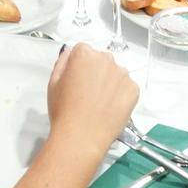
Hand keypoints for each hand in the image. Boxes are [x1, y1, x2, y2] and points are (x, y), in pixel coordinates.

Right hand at [45, 43, 138, 158]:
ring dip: (109, 83)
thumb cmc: (65, 112)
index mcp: (84, 54)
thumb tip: (70, 53)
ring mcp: (122, 74)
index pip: (83, 50)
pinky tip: (109, 108)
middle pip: (101, 60)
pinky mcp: (133, 89)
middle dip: (95, 72)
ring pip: (115, 74)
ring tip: (98, 103)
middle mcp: (106, 60)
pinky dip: (120, 95)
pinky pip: (127, 87)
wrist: (81, 137)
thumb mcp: (53, 83)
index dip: (78, 66)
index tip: (77, 79)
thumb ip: (62, 61)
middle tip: (87, 93)